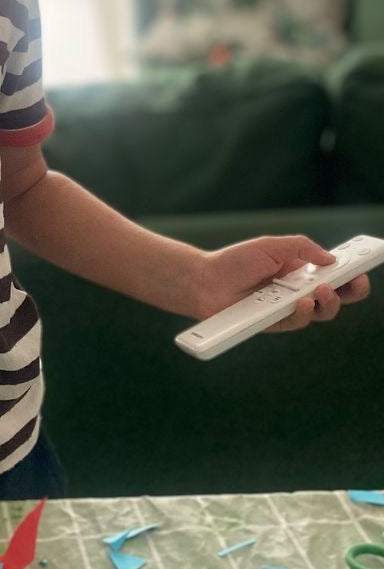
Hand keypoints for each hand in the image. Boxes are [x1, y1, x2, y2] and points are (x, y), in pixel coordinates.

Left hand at [194, 235, 370, 332]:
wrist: (205, 280)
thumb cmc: (235, 261)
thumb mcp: (270, 245)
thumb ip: (301, 247)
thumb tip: (331, 258)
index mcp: (301, 270)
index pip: (334, 273)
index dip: (351, 271)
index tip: (364, 265)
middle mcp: (299, 291)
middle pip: (338, 296)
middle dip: (353, 291)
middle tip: (356, 282)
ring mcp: (289, 308)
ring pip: (323, 312)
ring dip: (329, 302)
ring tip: (322, 290)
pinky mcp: (277, 323)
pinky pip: (299, 322)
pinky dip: (304, 313)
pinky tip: (302, 303)